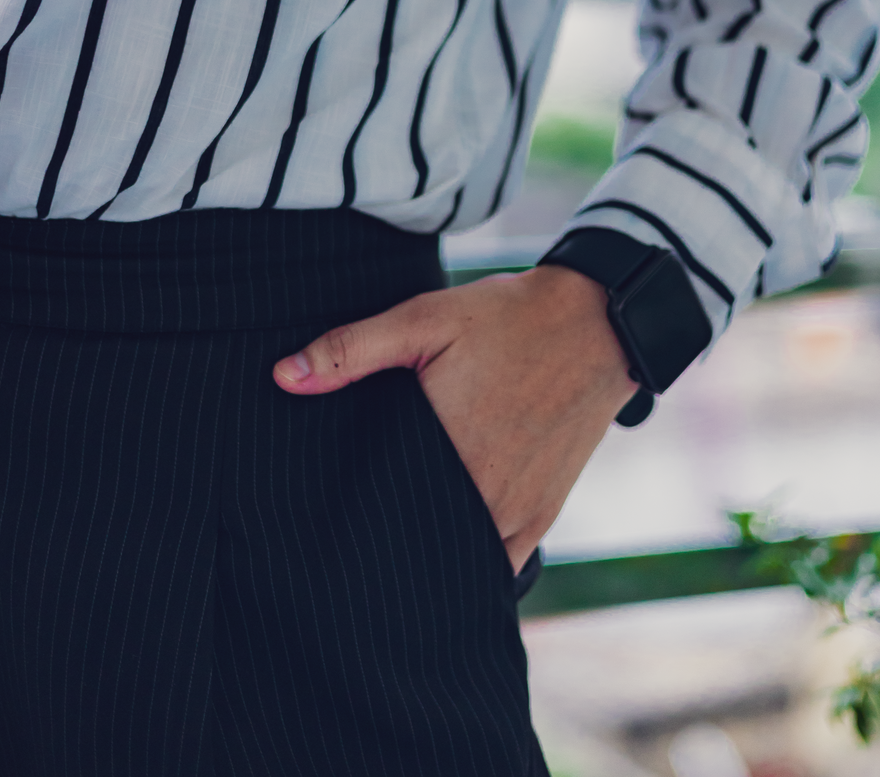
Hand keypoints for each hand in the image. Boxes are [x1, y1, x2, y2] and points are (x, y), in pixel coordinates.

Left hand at [273, 265, 636, 572]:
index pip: (375, 506)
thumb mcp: (425, 318)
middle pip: (412, 538)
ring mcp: (516, 511)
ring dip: (423, 545)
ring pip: (452, 556)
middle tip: (350, 516)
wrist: (598, 324)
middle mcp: (483, 493)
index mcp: (447, 448)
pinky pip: (495, 561)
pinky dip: (466, 555)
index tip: (321, 506)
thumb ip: (352, 349)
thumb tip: (282, 377)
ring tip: (392, 522)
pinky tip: (439, 534)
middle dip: (381, 530)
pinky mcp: (541, 515)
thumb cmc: (507, 318)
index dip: (346, 510)